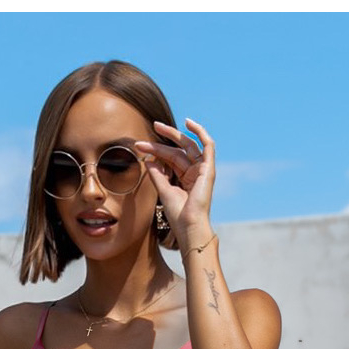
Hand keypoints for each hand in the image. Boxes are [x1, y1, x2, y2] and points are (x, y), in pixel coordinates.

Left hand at [134, 117, 214, 243]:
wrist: (189, 226)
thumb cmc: (178, 214)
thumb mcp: (163, 190)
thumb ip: (157, 174)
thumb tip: (148, 159)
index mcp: (185, 178)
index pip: (170, 159)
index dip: (155, 151)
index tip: (139, 147)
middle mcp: (194, 172)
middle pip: (178, 150)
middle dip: (164, 138)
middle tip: (151, 126)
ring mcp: (202, 170)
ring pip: (187, 146)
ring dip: (173, 135)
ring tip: (158, 126)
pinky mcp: (209, 169)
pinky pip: (208, 145)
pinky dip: (200, 133)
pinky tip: (189, 123)